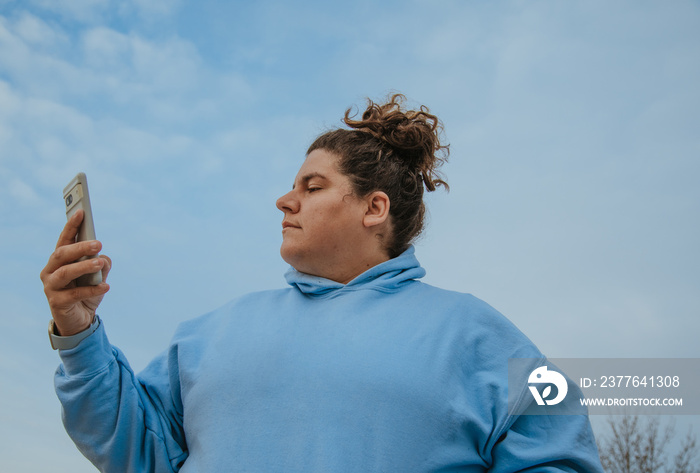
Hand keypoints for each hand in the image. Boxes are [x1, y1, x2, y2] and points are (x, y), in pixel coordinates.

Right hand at [40, 210, 111, 335]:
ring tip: (99, 263)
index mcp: (59, 260)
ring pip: (65, 272)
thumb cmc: (87, 292)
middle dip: (80, 247)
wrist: (80, 320)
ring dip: (84, 266)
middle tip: (98, 243)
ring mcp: (51, 287)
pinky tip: (106, 286)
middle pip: (62, 254)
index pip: (64, 240)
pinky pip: (75, 294)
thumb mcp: (97, 277)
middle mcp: (51, 271)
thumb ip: (100, 265)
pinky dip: (92, 289)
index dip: (71, 226)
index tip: (81, 212)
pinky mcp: (56, 302)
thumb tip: (103, 258)